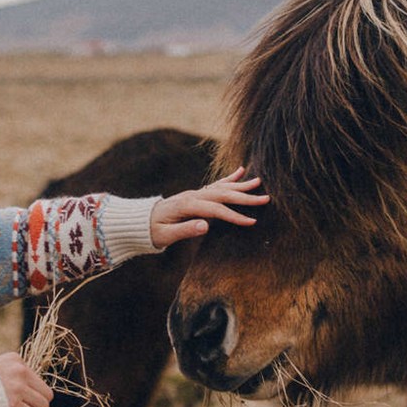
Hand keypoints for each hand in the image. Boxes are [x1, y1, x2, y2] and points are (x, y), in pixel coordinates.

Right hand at [0, 352, 52, 406]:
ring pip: (43, 406)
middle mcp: (20, 372)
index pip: (38, 379)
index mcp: (15, 359)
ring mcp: (18, 388)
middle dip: (37, 403)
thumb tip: (24, 391)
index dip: (30, 391)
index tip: (17, 397)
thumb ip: (8, 375)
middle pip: (47, 393)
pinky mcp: (13, 405)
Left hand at [149, 168, 269, 248]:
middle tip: (266, 199)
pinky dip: (230, 177)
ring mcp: (195, 192)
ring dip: (241, 185)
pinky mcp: (196, 194)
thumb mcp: (165, 235)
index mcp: (187, 205)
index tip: (251, 221)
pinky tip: (242, 171)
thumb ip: (185, 230)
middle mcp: (193, 195)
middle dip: (245, 197)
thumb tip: (206, 226)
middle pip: (223, 195)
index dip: (234, 216)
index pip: (216, 210)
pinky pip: (216, 184)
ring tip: (260, 182)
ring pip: (222, 187)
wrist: (141, 221)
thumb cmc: (153, 231)